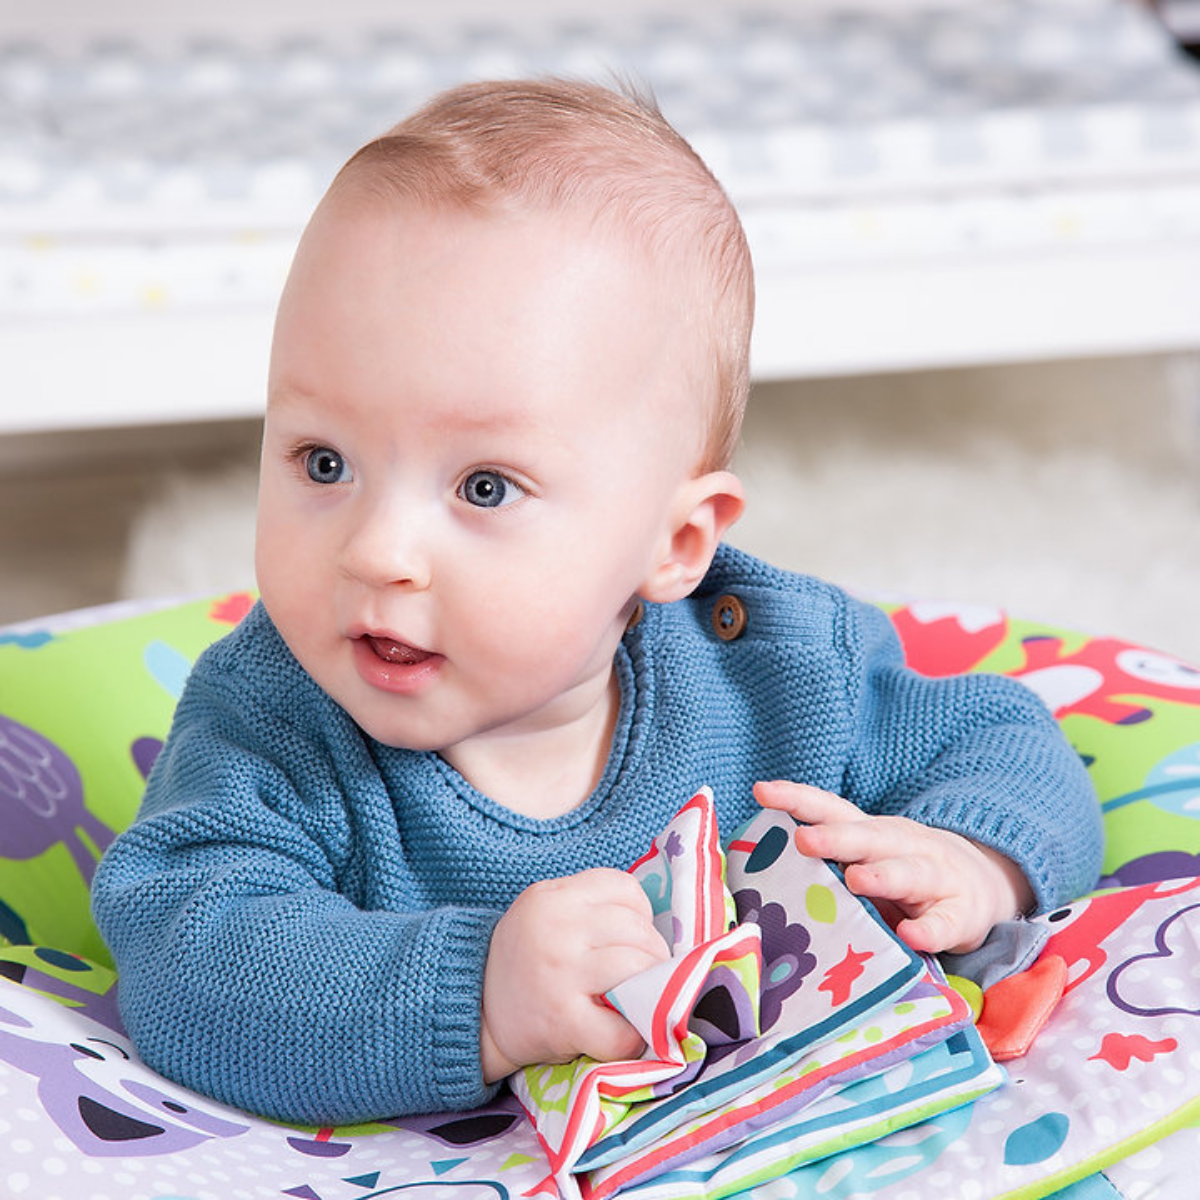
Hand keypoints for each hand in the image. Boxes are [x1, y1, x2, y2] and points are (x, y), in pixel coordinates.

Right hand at [480, 868, 670, 1081]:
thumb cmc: (524, 960)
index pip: (625, 888)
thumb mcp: (544, 912)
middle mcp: (556, 928)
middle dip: (651, 954)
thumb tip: (657, 921)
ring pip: (639, 968)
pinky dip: (632, 1036)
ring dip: (648, 989)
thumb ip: (589, 906)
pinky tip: (619, 1031)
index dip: (639, 913)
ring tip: (633, 998)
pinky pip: (622, 1028)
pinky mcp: (564, 1020)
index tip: (629, 936)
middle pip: (638, 929)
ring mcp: (560, 973)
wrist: (476, 1013)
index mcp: (552, 896)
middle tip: (638, 974)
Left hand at [754, 780, 1033, 955]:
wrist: (981, 885)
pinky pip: (945, 923)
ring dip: (882, 875)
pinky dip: (929, 930)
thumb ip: (825, 866)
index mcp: (871, 832)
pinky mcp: (961, 915)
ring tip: (855, 880)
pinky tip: (911, 936)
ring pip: (909, 872)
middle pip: (868, 836)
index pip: (830, 808)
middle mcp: (903, 845)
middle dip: (836, 837)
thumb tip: (759, 873)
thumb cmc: (902, 876)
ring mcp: (936, 877)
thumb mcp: (867, 861)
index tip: (761, 790)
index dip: (797, 798)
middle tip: (804, 840)